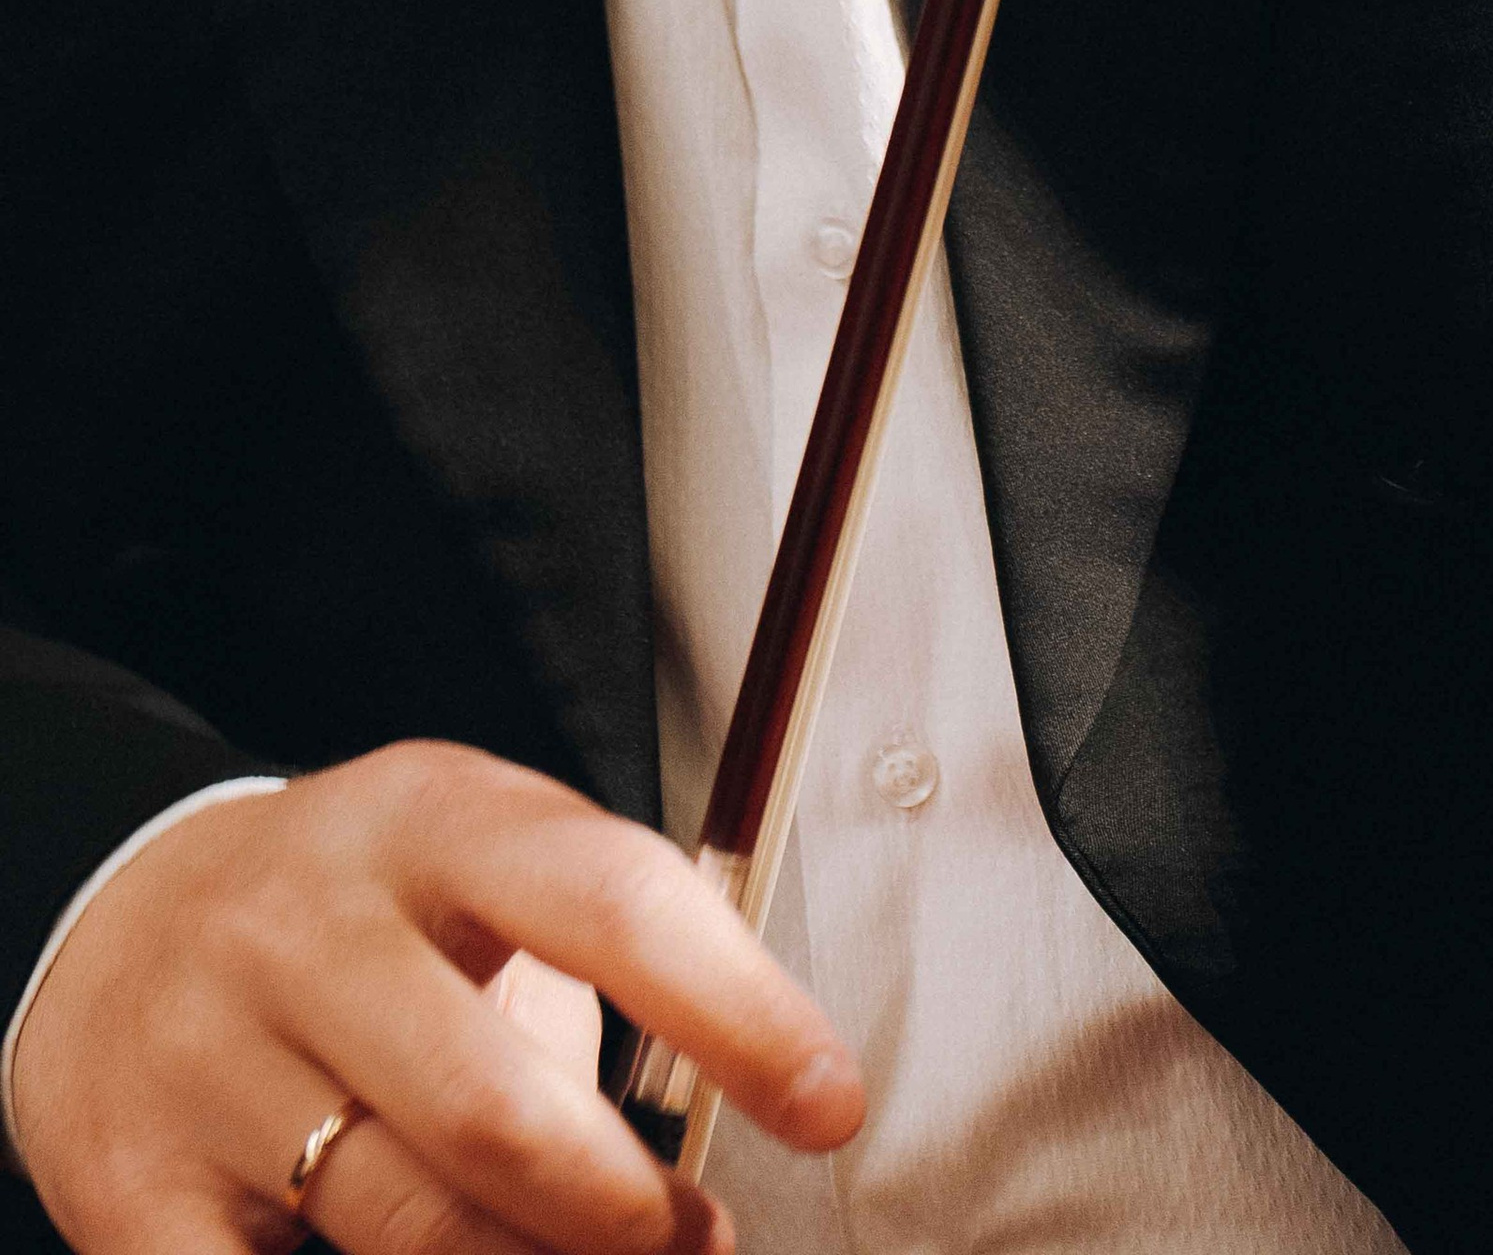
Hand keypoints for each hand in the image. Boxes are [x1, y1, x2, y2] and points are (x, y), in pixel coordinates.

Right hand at [11, 744, 862, 1254]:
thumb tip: (743, 1121)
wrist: (125, 923)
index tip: (828, 1098)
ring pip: (409, 1226)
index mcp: (432, 819)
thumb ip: (603, 970)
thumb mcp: (484, 875)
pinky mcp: (129, 1185)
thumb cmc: (364, 919)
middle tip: (687, 1243)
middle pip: (500, 1108)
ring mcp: (208, 1053)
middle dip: (622, 1215)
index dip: (739, 1009)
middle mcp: (309, 922)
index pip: (611, 900)